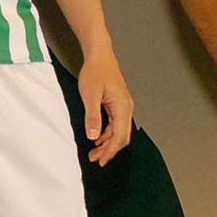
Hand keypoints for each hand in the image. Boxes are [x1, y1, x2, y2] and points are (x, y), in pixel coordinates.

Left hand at [77, 50, 133, 166]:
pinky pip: (115, 124)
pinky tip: (97, 137)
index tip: (101, 161)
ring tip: (94, 151)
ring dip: (108, 142)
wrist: (99, 55)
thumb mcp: (90, 95)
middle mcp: (126, 108)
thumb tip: (93, 136)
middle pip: (122, 136)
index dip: (110, 151)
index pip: (119, 135)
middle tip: (95, 159)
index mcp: (122, 106)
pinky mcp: (118, 104)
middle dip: (109, 150)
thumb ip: (93, 117)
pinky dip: (107, 133)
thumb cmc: (96, 71)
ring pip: (119, 131)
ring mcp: (123, 106)